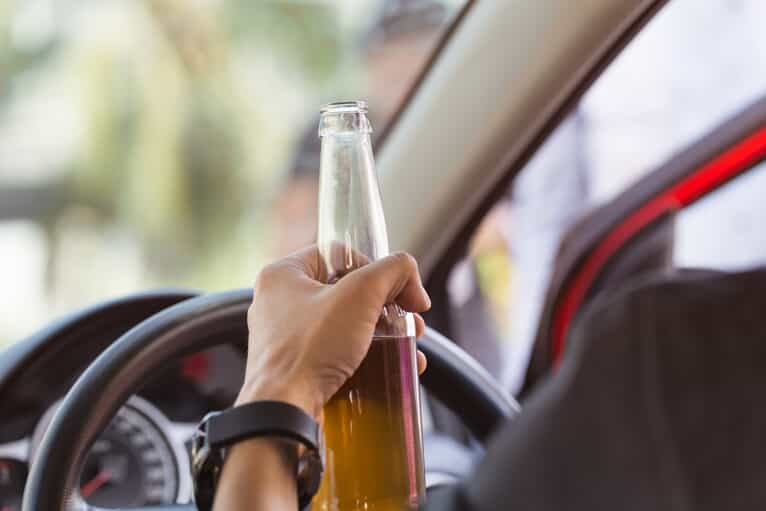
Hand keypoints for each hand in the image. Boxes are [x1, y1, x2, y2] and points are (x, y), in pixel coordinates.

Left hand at [236, 245, 430, 417]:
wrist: (284, 411)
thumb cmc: (310, 350)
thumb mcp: (360, 295)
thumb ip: (392, 270)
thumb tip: (408, 273)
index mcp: (283, 275)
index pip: (338, 253)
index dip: (374, 267)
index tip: (398, 289)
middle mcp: (279, 303)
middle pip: (347, 290)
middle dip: (387, 305)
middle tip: (411, 318)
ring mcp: (286, 337)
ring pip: (345, 323)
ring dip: (384, 332)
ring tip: (410, 345)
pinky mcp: (297, 367)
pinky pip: (337, 351)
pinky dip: (367, 355)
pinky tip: (394, 367)